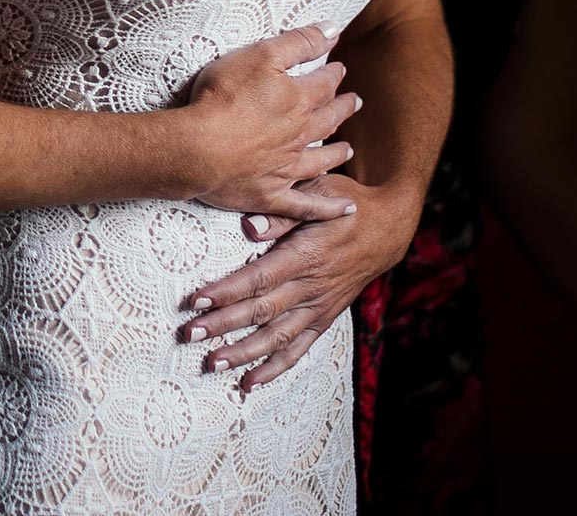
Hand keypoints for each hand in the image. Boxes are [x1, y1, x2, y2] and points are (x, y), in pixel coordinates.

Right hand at [170, 24, 361, 220]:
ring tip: (347, 149)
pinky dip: (327, 209)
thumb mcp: (261, 55)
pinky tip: (345, 209)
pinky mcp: (270, 195)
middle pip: (327, 121)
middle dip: (341, 109)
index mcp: (298, 100)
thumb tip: (334, 29)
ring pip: (320, 161)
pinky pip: (306, 206)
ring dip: (336, 154)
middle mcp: (299, 135)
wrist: (198, 147)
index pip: (323, 84)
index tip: (339, 70)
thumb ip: (299, 42)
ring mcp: (286, 168)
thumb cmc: (223, 96)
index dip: (333, 75)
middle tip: (354, 103)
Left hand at [174, 173, 402, 391]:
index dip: (226, 291)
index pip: (258, 278)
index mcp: (304, 256)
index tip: (196, 300)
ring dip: (243, 353)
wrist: (387, 229)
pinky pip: (298, 349)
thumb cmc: (346, 205)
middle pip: (260, 312)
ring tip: (211, 364)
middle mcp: (310, 287)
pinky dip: (274, 368)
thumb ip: (282, 215)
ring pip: (276, 337)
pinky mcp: (324, 318)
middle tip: (189, 334)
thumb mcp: (319, 194)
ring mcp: (318, 306)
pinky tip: (249, 382)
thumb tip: (248, 226)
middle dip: (222, 325)